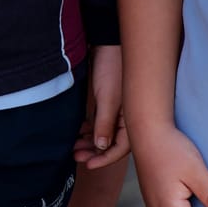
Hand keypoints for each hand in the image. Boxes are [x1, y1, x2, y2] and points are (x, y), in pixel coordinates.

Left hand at [76, 45, 128, 168]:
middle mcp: (127, 116)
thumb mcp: (107, 99)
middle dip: (94, 152)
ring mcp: (118, 109)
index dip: (104, 159)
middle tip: (77, 156)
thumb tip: (101, 147)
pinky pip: (101, 121)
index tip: (88, 164)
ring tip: (75, 147)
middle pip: (112, 142)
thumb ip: (105, 124)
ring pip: (105, 132)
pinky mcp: (109, 101)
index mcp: (132, 118)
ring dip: (91, 141)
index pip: (121, 148)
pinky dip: (91, 129)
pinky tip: (80, 132)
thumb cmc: (111, 68)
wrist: (107, 42)